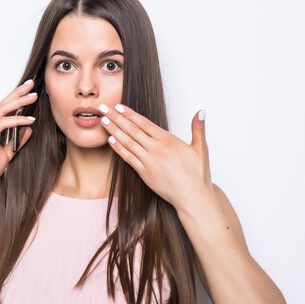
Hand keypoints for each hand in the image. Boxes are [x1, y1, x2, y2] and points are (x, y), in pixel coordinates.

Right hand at [0, 79, 37, 189]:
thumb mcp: (7, 153)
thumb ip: (17, 141)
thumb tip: (28, 129)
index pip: (3, 108)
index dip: (15, 98)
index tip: (28, 90)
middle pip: (3, 104)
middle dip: (18, 93)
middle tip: (31, 84)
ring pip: (3, 110)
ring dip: (19, 102)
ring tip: (33, 97)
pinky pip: (3, 123)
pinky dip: (17, 120)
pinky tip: (29, 120)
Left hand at [98, 103, 213, 210]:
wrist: (193, 197)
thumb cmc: (197, 175)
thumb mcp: (201, 149)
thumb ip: (198, 129)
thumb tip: (200, 111)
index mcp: (169, 141)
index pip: (144, 123)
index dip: (130, 114)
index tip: (118, 106)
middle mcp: (157, 149)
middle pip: (132, 129)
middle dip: (116, 117)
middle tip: (103, 108)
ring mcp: (149, 161)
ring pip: (128, 142)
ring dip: (114, 130)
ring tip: (103, 120)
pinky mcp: (144, 173)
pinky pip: (129, 158)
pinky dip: (119, 148)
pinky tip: (110, 140)